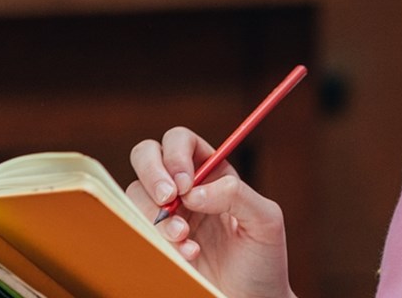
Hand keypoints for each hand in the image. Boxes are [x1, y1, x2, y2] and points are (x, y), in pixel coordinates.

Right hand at [125, 128, 294, 297]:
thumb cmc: (263, 260)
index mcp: (212, 173)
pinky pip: (136, 229)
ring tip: (185, 239)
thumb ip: (236, 195)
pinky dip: (156, 240)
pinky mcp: (154, 242)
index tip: (184, 183)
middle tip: (168, 199)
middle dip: (151, 173)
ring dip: (156, 215)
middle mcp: (184, 189)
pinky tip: (187, 255)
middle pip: (146, 155)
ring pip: (136, 194)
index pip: (181, 141)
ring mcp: (166, 215)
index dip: (175, 154)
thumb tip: (195, 191)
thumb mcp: (265, 221)